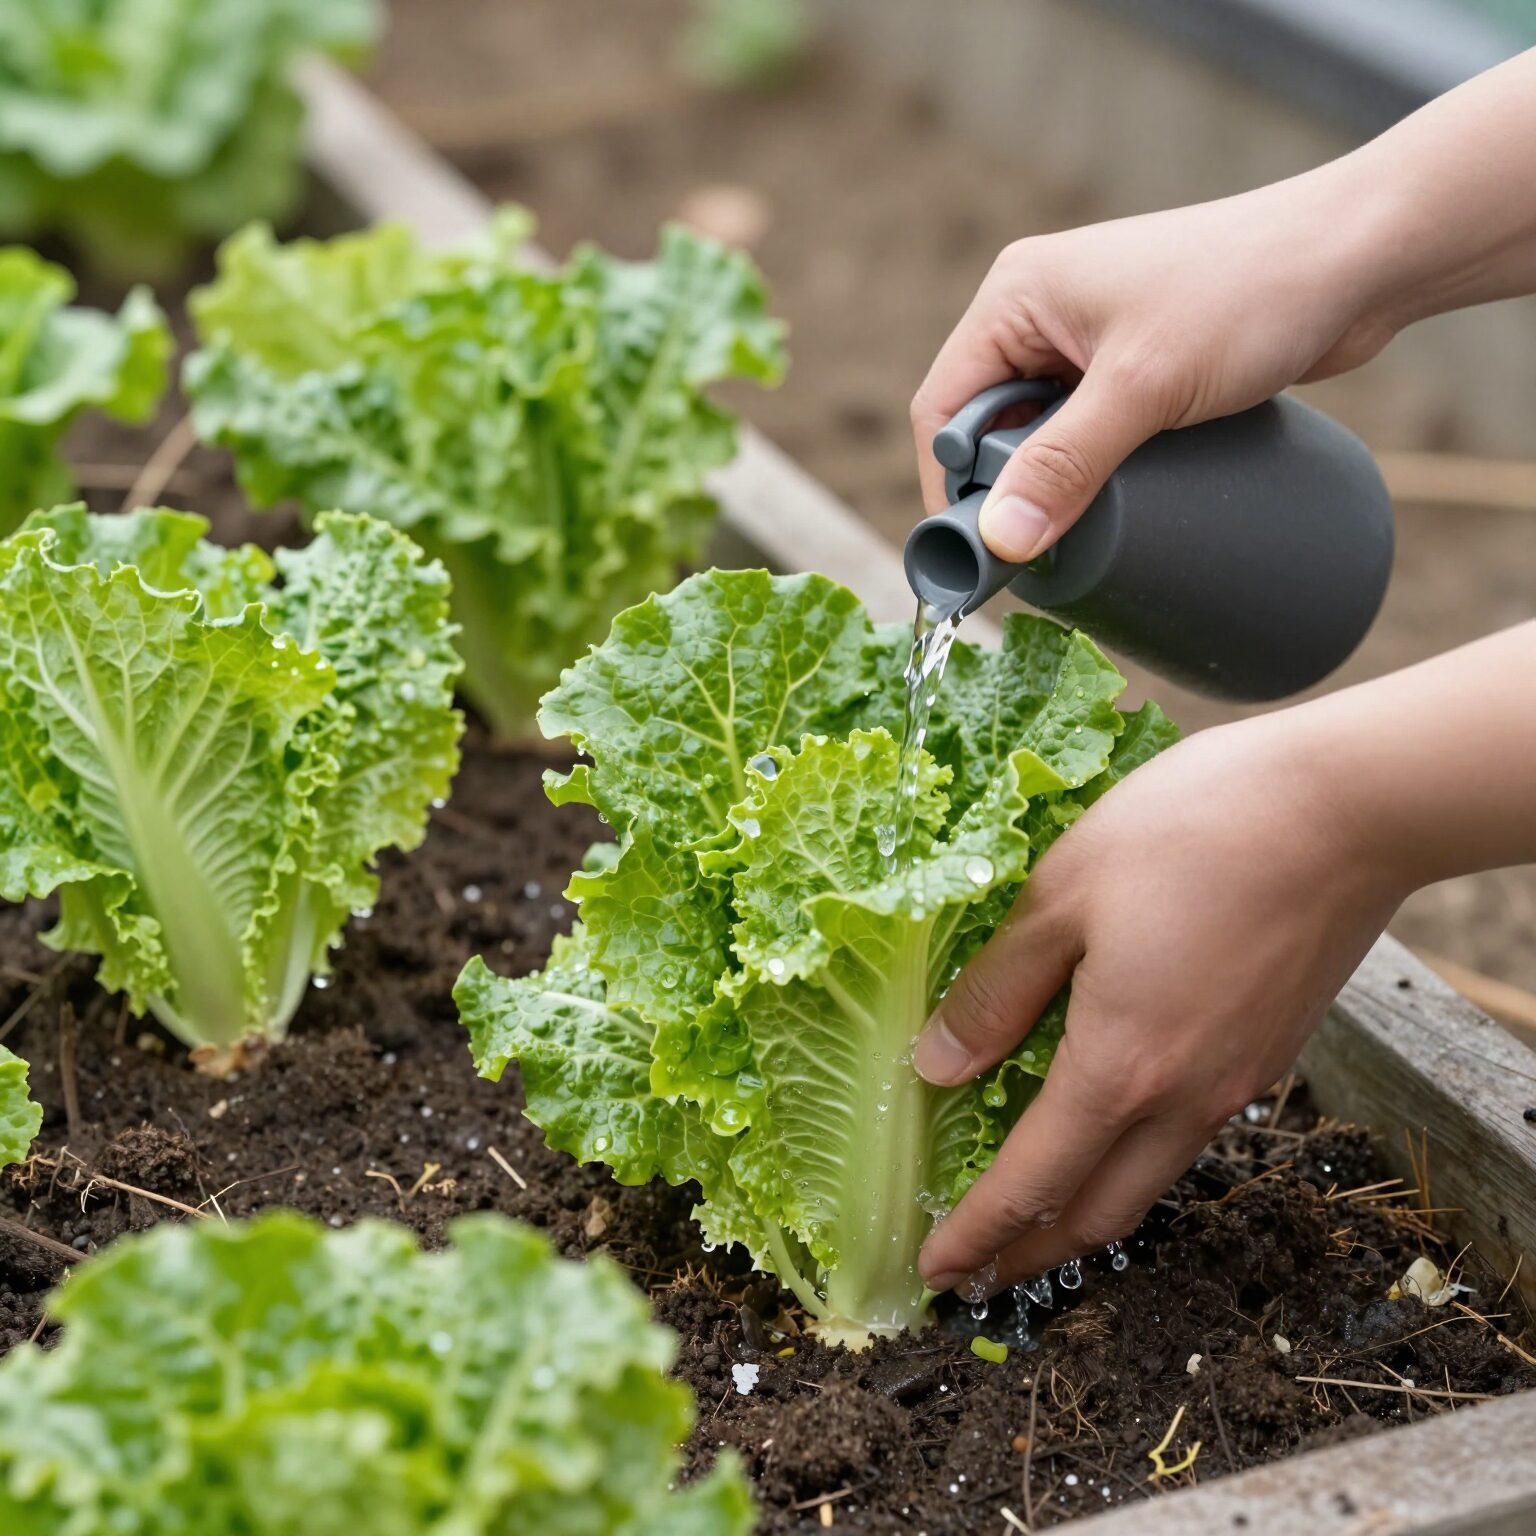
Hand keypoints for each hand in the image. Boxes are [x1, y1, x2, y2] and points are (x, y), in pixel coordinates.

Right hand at [909, 169, 1393, 562]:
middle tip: (1038, 549)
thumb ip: (1066, 465)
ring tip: (1079, 531)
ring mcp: (1090, 337)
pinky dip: (1089, 471)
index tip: (977, 552)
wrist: (1360, 256)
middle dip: (1005, 490)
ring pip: (1038, 434)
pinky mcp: (1136, 361)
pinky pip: (1086, 430)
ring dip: (1051, 484)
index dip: (950, 486)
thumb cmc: (1249, 294)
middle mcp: (1042, 313)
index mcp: (1016, 296)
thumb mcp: (1143, 388)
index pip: (944, 407)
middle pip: (986, 426)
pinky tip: (1110, 503)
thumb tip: (1002, 542)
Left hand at [914, 708, 1406, 1294]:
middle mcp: (1185, 1098)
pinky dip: (1133, 1159)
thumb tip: (937, 1067)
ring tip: (1033, 1210)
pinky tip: (1107, 1125)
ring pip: (1149, 1182)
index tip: (936, 1271)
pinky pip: (1188, 1135)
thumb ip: (996, 991)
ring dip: (1085, 1211)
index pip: (1032, 1182)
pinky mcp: (1268, 1053)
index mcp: (1121, 1066)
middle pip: (1097, 1213)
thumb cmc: (1188, 832)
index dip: (978, 1233)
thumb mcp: (1059, 895)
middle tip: (978, 1267)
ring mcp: (1237, 1081)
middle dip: (1029, 1251)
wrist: (1340, 807)